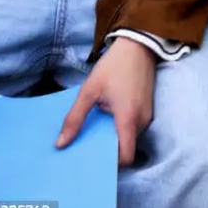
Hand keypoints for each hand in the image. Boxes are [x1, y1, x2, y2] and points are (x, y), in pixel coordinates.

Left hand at [57, 37, 155, 165]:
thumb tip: (60, 144)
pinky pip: (134, 125)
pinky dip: (122, 126)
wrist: (138, 44)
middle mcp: (142, 120)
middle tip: (89, 145)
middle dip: (109, 149)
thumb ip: (75, 118)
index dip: (111, 164)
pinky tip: (109, 116)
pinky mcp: (148, 106)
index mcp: (128, 119)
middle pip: (126, 147)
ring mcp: (147, 113)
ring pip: (130, 136)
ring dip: (116, 136)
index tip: (93, 159)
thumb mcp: (90, 90)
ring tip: (97, 129)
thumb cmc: (114, 66)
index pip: (126, 157)